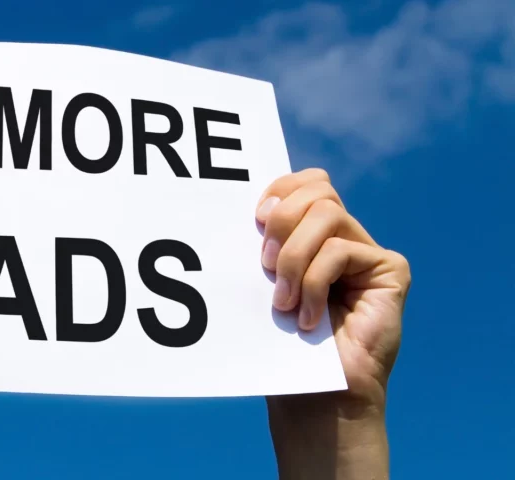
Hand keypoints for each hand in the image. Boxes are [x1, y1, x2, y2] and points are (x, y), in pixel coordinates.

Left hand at [255, 168, 410, 478]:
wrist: (314, 393)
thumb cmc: (284, 343)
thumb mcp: (265, 283)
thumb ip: (268, 244)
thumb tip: (255, 209)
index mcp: (314, 235)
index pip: (307, 182)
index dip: (281, 189)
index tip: (256, 219)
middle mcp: (346, 237)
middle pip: (318, 191)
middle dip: (282, 222)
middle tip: (266, 266)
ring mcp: (369, 253)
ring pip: (326, 216)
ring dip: (294, 258)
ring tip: (284, 300)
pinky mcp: (389, 270)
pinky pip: (339, 251)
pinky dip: (314, 283)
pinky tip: (308, 318)